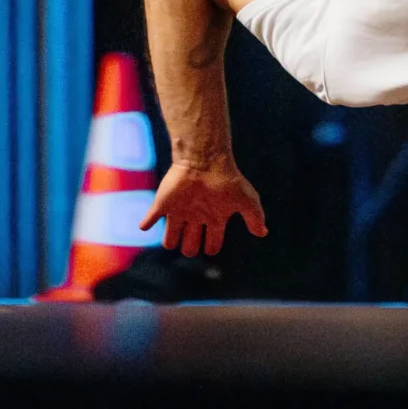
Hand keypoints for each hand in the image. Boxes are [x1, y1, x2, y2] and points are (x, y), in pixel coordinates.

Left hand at [142, 158, 265, 257]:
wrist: (205, 159)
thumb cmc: (226, 180)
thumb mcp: (246, 200)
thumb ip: (255, 218)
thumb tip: (263, 233)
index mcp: (214, 217)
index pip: (212, 241)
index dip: (212, 247)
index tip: (211, 246)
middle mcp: (196, 216)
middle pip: (190, 244)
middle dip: (190, 249)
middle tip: (192, 245)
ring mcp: (179, 210)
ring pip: (170, 237)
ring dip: (170, 243)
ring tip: (172, 241)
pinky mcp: (163, 204)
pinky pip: (150, 219)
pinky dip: (146, 224)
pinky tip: (144, 226)